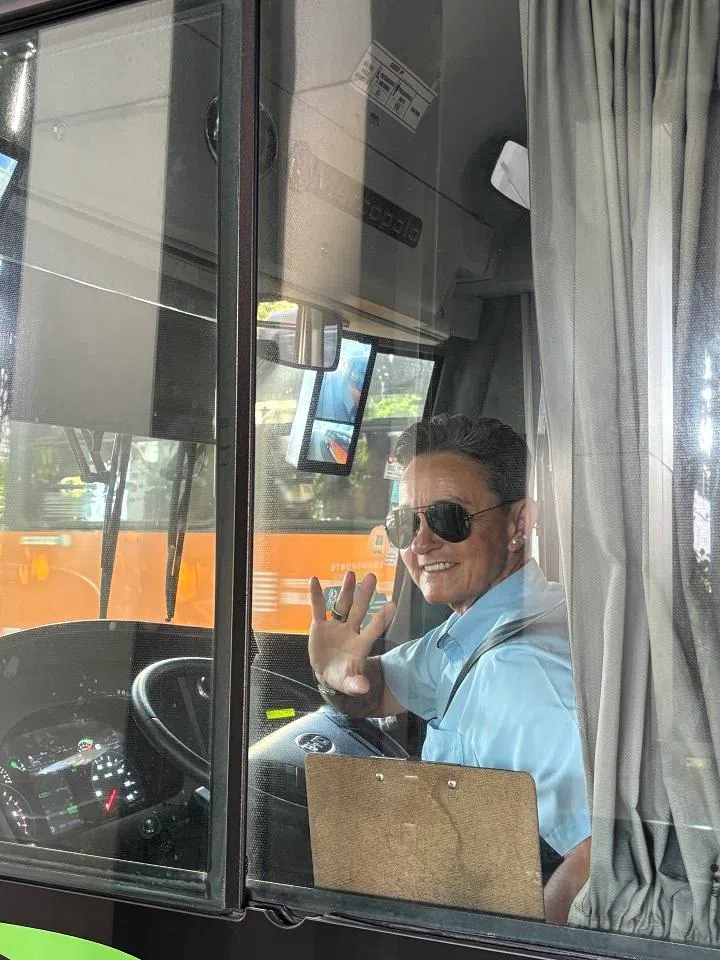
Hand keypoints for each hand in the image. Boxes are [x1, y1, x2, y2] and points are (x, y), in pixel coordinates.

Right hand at [308, 571, 394, 695]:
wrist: (328, 673)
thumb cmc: (343, 677)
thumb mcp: (350, 683)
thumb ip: (356, 684)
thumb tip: (363, 688)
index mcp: (361, 644)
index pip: (373, 630)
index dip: (381, 619)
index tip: (392, 605)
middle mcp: (351, 631)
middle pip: (359, 610)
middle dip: (365, 595)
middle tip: (372, 577)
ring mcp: (336, 626)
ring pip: (342, 605)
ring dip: (346, 590)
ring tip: (350, 574)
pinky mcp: (321, 626)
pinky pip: (318, 608)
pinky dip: (316, 595)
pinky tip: (314, 580)